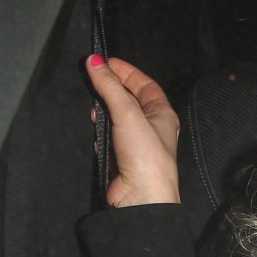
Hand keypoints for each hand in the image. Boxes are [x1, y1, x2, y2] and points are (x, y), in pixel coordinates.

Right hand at [86, 55, 180, 206]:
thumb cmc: (145, 155)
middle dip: (110, 90)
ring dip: (103, 112)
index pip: (145, 84)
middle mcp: (152, 126)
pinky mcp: (121, 156)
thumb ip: (110, 87)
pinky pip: (108, 136)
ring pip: (116, 117)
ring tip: (94, 112)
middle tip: (93, 82)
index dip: (126, 71)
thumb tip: (95, 62)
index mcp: (163, 114)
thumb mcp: (128, 113)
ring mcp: (137, 142)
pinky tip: (98, 135)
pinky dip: (101, 132)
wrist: (141, 195)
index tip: (105, 60)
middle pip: (128, 99)